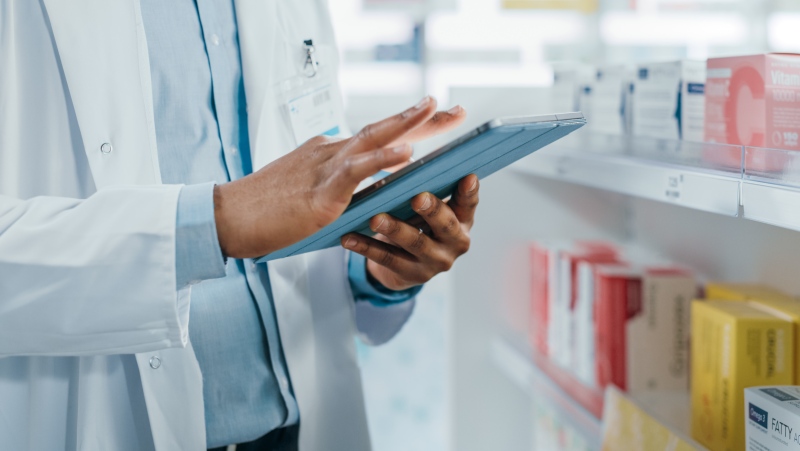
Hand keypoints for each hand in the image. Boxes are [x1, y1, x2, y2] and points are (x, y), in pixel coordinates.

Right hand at [214, 97, 465, 257]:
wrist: (230, 217)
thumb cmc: (265, 208)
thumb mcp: (308, 191)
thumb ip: (336, 187)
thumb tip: (363, 191)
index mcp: (329, 153)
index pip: (377, 135)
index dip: (410, 125)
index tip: (437, 117)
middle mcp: (330, 152)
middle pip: (383, 129)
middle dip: (422, 119)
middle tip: (454, 109)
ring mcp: (325, 168)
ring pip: (372, 140)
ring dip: (407, 125)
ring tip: (435, 111)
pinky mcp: (320, 191)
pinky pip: (357, 170)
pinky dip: (383, 159)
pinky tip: (406, 153)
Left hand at [341, 174, 478, 290]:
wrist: (406, 264)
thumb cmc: (419, 223)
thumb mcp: (430, 208)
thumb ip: (429, 189)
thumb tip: (409, 156)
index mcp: (462, 220)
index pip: (469, 204)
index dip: (469, 192)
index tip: (468, 177)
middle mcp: (455, 242)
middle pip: (445, 225)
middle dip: (432, 211)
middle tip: (417, 198)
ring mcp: (435, 262)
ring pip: (415, 243)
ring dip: (394, 229)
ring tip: (375, 218)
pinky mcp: (412, 275)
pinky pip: (387, 259)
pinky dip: (366, 247)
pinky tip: (348, 238)